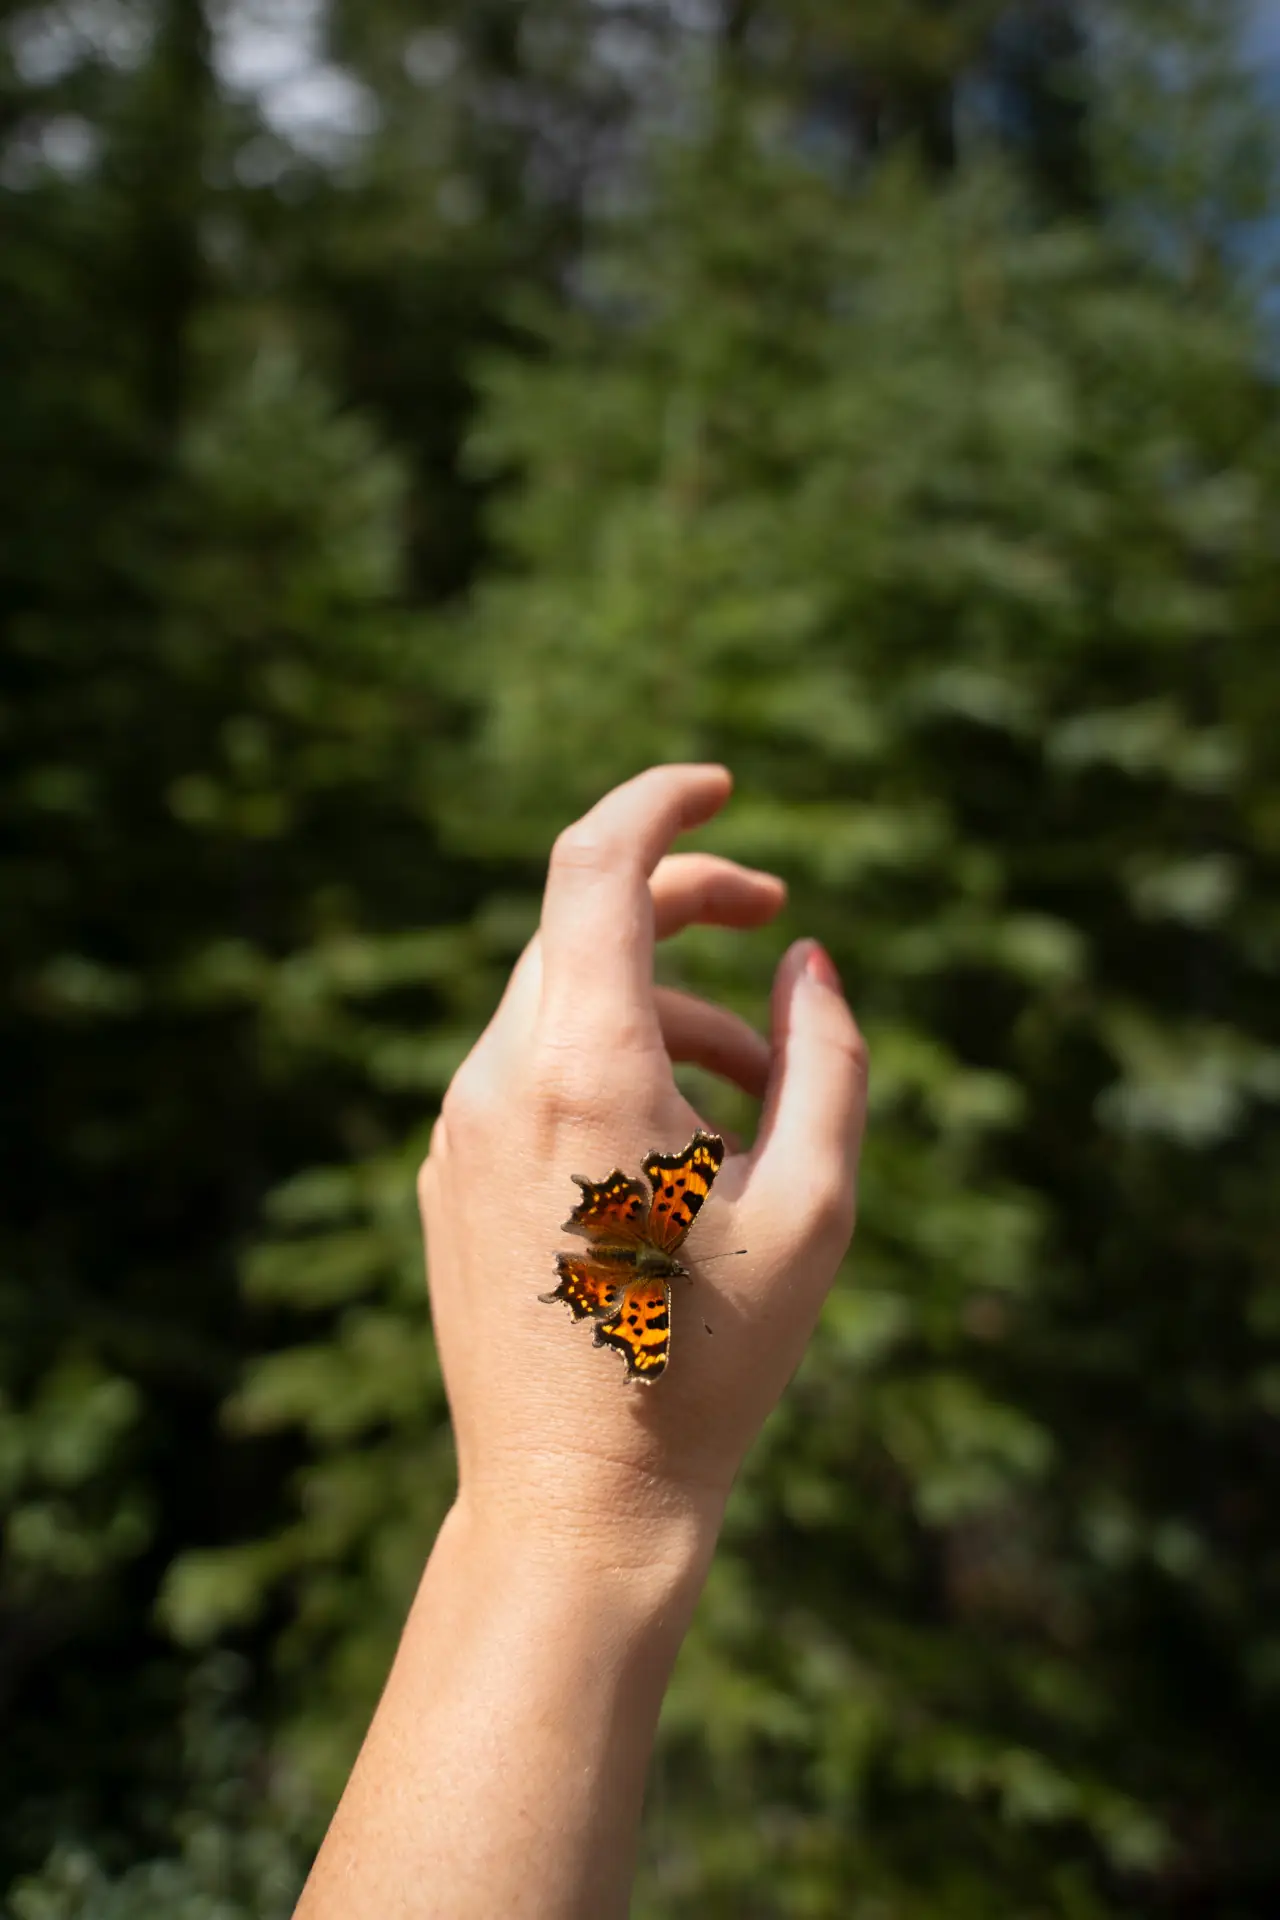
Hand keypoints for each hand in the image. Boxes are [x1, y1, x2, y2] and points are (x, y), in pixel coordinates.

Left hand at [420, 763, 868, 1564]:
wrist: (574, 1504)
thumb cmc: (711, 1363)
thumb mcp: (813, 1205)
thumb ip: (825, 1057)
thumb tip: (806, 959)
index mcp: (585, 1066)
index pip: (595, 863)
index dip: (662, 800)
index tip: (723, 782)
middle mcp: (498, 1077)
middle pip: (584, 924)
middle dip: (685, 905)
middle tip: (772, 920)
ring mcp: (457, 1127)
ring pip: (564, 1002)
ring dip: (666, 1011)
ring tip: (759, 1098)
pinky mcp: (445, 1173)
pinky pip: (531, 1070)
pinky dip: (610, 1065)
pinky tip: (678, 1152)